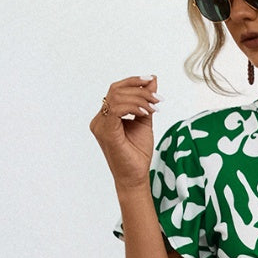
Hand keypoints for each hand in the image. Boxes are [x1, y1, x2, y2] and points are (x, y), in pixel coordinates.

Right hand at [89, 74, 160, 191]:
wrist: (136, 177)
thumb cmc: (137, 154)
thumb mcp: (145, 121)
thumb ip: (146, 101)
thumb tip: (152, 79)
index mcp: (106, 116)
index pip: (116, 90)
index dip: (133, 82)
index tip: (151, 82)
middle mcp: (99, 119)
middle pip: (116, 90)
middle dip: (139, 90)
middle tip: (157, 98)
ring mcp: (100, 125)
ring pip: (117, 97)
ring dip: (139, 98)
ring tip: (154, 107)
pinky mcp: (105, 132)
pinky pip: (117, 109)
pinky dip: (133, 107)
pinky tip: (146, 113)